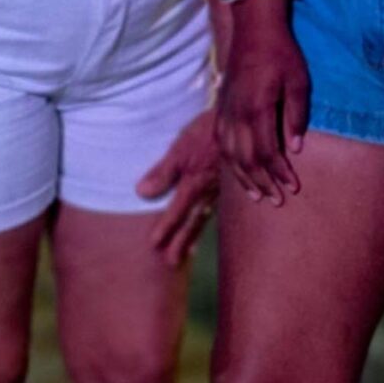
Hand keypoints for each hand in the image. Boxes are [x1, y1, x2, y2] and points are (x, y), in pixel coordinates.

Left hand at [137, 107, 220, 266]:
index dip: (165, 229)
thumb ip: (163, 171)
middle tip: (170, 262)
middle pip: (192, 221)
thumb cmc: (208, 130)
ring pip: (207, 216)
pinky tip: (210, 221)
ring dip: (196, 234)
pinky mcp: (233, 182)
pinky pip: (222, 208)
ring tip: (189, 253)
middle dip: (181, 242)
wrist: (242, 119)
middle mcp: (208, 191)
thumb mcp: (182, 147)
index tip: (153, 246)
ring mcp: (223, 189)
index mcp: (194, 184)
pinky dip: (213, 219)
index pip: (175, 212)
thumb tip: (141, 193)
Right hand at [215, 5, 309, 204]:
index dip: (280, 173)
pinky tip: (238, 171)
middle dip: (263, 183)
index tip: (294, 187)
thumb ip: (297, 116)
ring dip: (245, 178)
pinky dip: (230, 161)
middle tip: (277, 201)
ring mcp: (226, 112)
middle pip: (247, 160)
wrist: (253, 29)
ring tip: (258, 196)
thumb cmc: (282, 53)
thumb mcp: (299, 82)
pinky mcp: (221, 107)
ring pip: (231, 155)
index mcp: (258, 109)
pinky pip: (222, 143)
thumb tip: (296, 148)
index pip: (268, 152)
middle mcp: (238, 115)